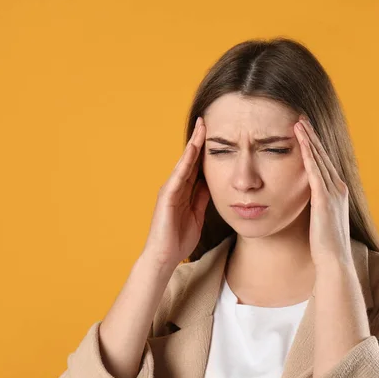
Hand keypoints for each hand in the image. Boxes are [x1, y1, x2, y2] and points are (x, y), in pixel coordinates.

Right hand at [141, 117, 210, 270]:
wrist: (164, 257)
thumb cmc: (179, 238)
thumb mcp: (197, 214)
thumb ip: (202, 198)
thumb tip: (211, 183)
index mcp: (183, 191)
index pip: (195, 165)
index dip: (204, 149)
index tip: (213, 133)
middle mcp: (175, 187)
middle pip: (189, 159)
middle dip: (198, 140)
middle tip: (207, 120)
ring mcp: (170, 190)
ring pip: (184, 163)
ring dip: (193, 145)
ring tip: (202, 128)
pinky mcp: (167, 197)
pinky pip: (178, 176)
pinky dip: (185, 162)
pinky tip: (192, 150)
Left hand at [294, 115, 352, 267]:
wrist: (334, 261)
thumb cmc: (325, 244)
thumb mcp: (321, 218)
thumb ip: (317, 205)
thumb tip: (307, 199)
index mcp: (337, 191)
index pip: (324, 162)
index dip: (314, 144)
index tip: (304, 129)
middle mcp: (338, 188)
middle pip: (322, 155)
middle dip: (311, 135)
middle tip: (300, 117)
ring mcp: (333, 193)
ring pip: (319, 159)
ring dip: (309, 140)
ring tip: (298, 122)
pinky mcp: (324, 200)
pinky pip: (314, 172)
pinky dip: (308, 155)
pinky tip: (301, 142)